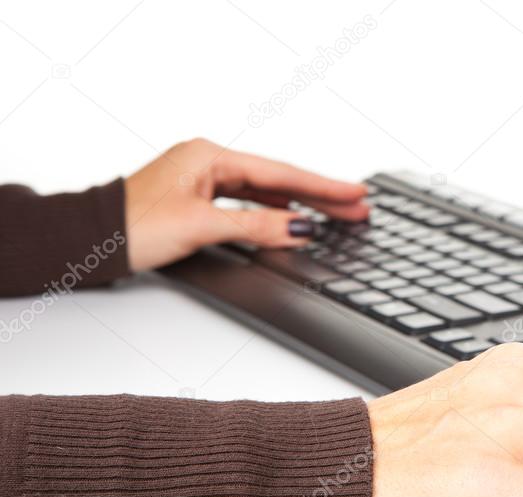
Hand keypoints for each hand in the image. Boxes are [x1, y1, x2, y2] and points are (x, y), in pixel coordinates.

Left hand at [123, 138, 368, 270]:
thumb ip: (256, 226)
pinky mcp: (198, 200)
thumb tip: (299, 228)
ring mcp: (203, 180)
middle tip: (358, 206)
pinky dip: (274, 212)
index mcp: (209, 155)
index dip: (322, 187)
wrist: (91, 242)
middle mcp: (208, 162)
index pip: (281, 173)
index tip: (355, 193)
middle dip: (321, 195)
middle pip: (279, 180)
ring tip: (337, 213)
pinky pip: (248, 203)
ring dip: (301, 204)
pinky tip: (293, 218)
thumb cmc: (131, 226)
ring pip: (265, 192)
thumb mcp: (202, 226)